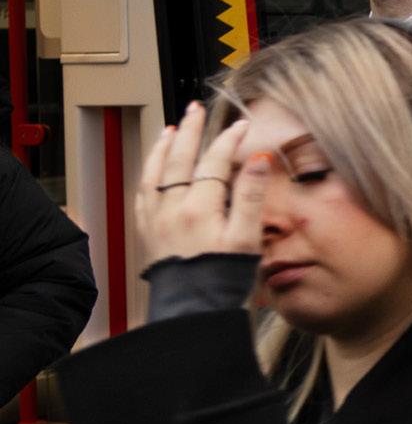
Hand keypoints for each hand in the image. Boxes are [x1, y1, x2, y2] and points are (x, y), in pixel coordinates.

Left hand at [136, 103, 267, 267]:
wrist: (193, 313)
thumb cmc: (223, 280)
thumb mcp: (247, 240)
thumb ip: (251, 197)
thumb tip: (257, 161)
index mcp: (200, 208)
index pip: (214, 162)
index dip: (229, 140)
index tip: (241, 126)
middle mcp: (173, 209)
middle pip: (180, 159)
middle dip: (191, 131)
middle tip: (197, 110)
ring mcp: (157, 220)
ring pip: (155, 172)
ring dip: (164, 147)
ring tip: (172, 129)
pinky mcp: (148, 233)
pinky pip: (142, 193)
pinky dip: (148, 173)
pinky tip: (153, 167)